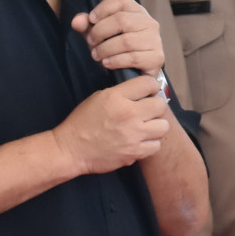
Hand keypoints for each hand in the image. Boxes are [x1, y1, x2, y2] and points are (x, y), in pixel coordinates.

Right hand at [51, 77, 169, 174]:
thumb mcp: (98, 98)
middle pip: (160, 105)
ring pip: (163, 126)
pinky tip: (140, 141)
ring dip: (156, 126)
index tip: (149, 92)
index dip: (151, 87)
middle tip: (147, 112)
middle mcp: (127, 114)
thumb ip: (122, 93)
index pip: (148, 83)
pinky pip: (156, 145)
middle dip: (155, 107)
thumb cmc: (83, 123)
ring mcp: (133, 135)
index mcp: (116, 97)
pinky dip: (150, 144)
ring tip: (146, 127)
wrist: (71, 149)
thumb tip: (143, 91)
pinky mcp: (135, 152)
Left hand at [70, 0, 163, 78]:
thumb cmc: (118, 47)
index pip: (121, 0)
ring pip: (126, 41)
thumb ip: (87, 25)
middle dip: (100, 32)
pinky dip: (116, 61)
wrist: (138, 69)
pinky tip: (107, 63)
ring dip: (105, 49)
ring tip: (96, 55)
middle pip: (122, 20)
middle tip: (91, 42)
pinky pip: (133, 58)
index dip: (103, 8)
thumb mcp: (100, 33)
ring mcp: (155, 40)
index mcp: (137, 11)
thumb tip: (77, 22)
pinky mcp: (156, 58)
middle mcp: (149, 23)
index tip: (91, 20)